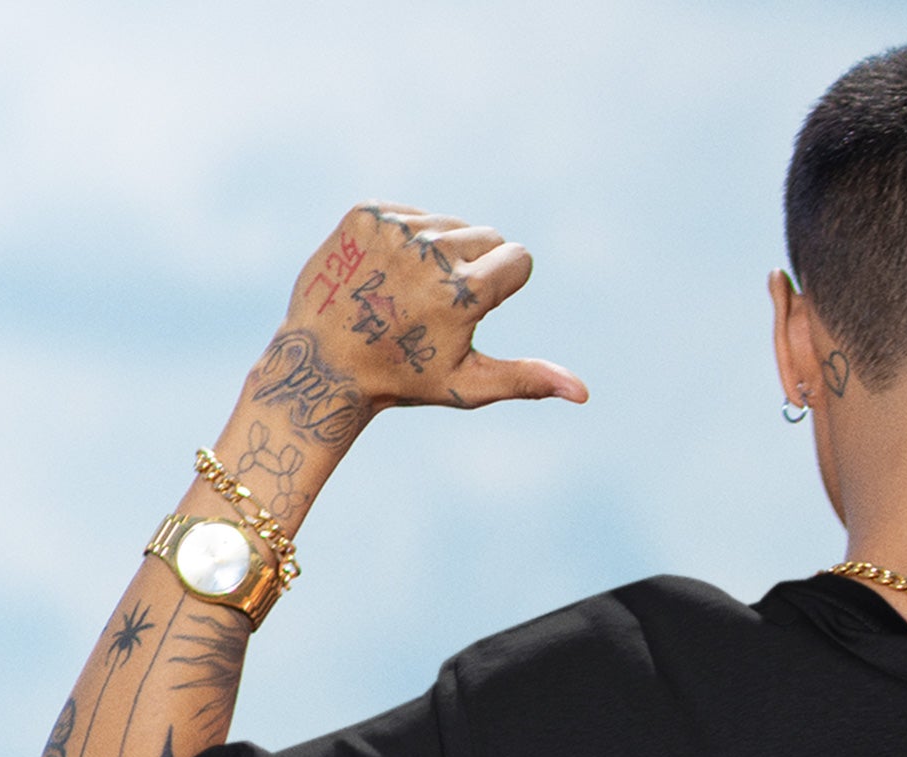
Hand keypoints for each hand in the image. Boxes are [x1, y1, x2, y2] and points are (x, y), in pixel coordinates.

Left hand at [252, 203, 588, 442]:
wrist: (322, 362)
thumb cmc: (403, 380)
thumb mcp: (469, 385)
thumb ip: (529, 379)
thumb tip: (583, 393)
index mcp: (464, 293)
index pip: (518, 257)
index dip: (505, 284)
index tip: (477, 308)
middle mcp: (432, 252)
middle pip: (488, 235)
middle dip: (477, 266)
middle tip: (438, 306)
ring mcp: (396, 228)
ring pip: (451, 222)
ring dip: (443, 252)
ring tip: (409, 291)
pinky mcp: (367, 213)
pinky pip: (411, 213)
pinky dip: (407, 239)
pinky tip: (384, 274)